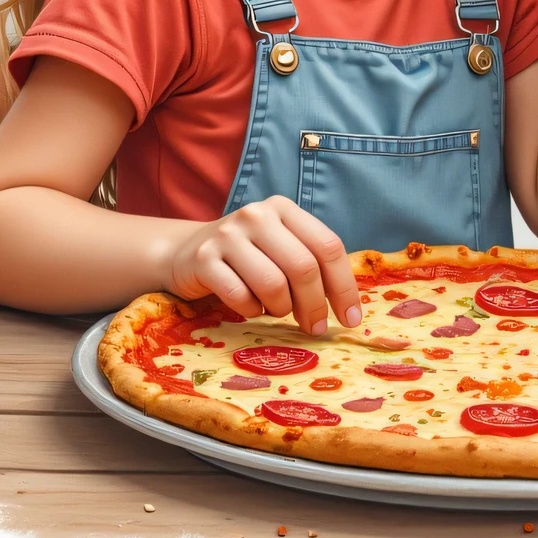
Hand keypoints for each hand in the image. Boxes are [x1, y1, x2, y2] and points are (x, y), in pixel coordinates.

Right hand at [166, 196, 362, 335]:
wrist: (187, 253)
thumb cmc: (247, 256)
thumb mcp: (280, 247)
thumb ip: (311, 263)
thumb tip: (347, 306)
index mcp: (284, 208)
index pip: (328, 246)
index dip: (344, 286)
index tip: (351, 318)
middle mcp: (257, 215)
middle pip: (303, 267)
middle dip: (315, 305)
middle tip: (315, 328)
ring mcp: (228, 234)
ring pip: (273, 284)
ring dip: (281, 309)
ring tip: (276, 311)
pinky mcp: (204, 258)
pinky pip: (240, 297)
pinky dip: (251, 311)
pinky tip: (250, 307)